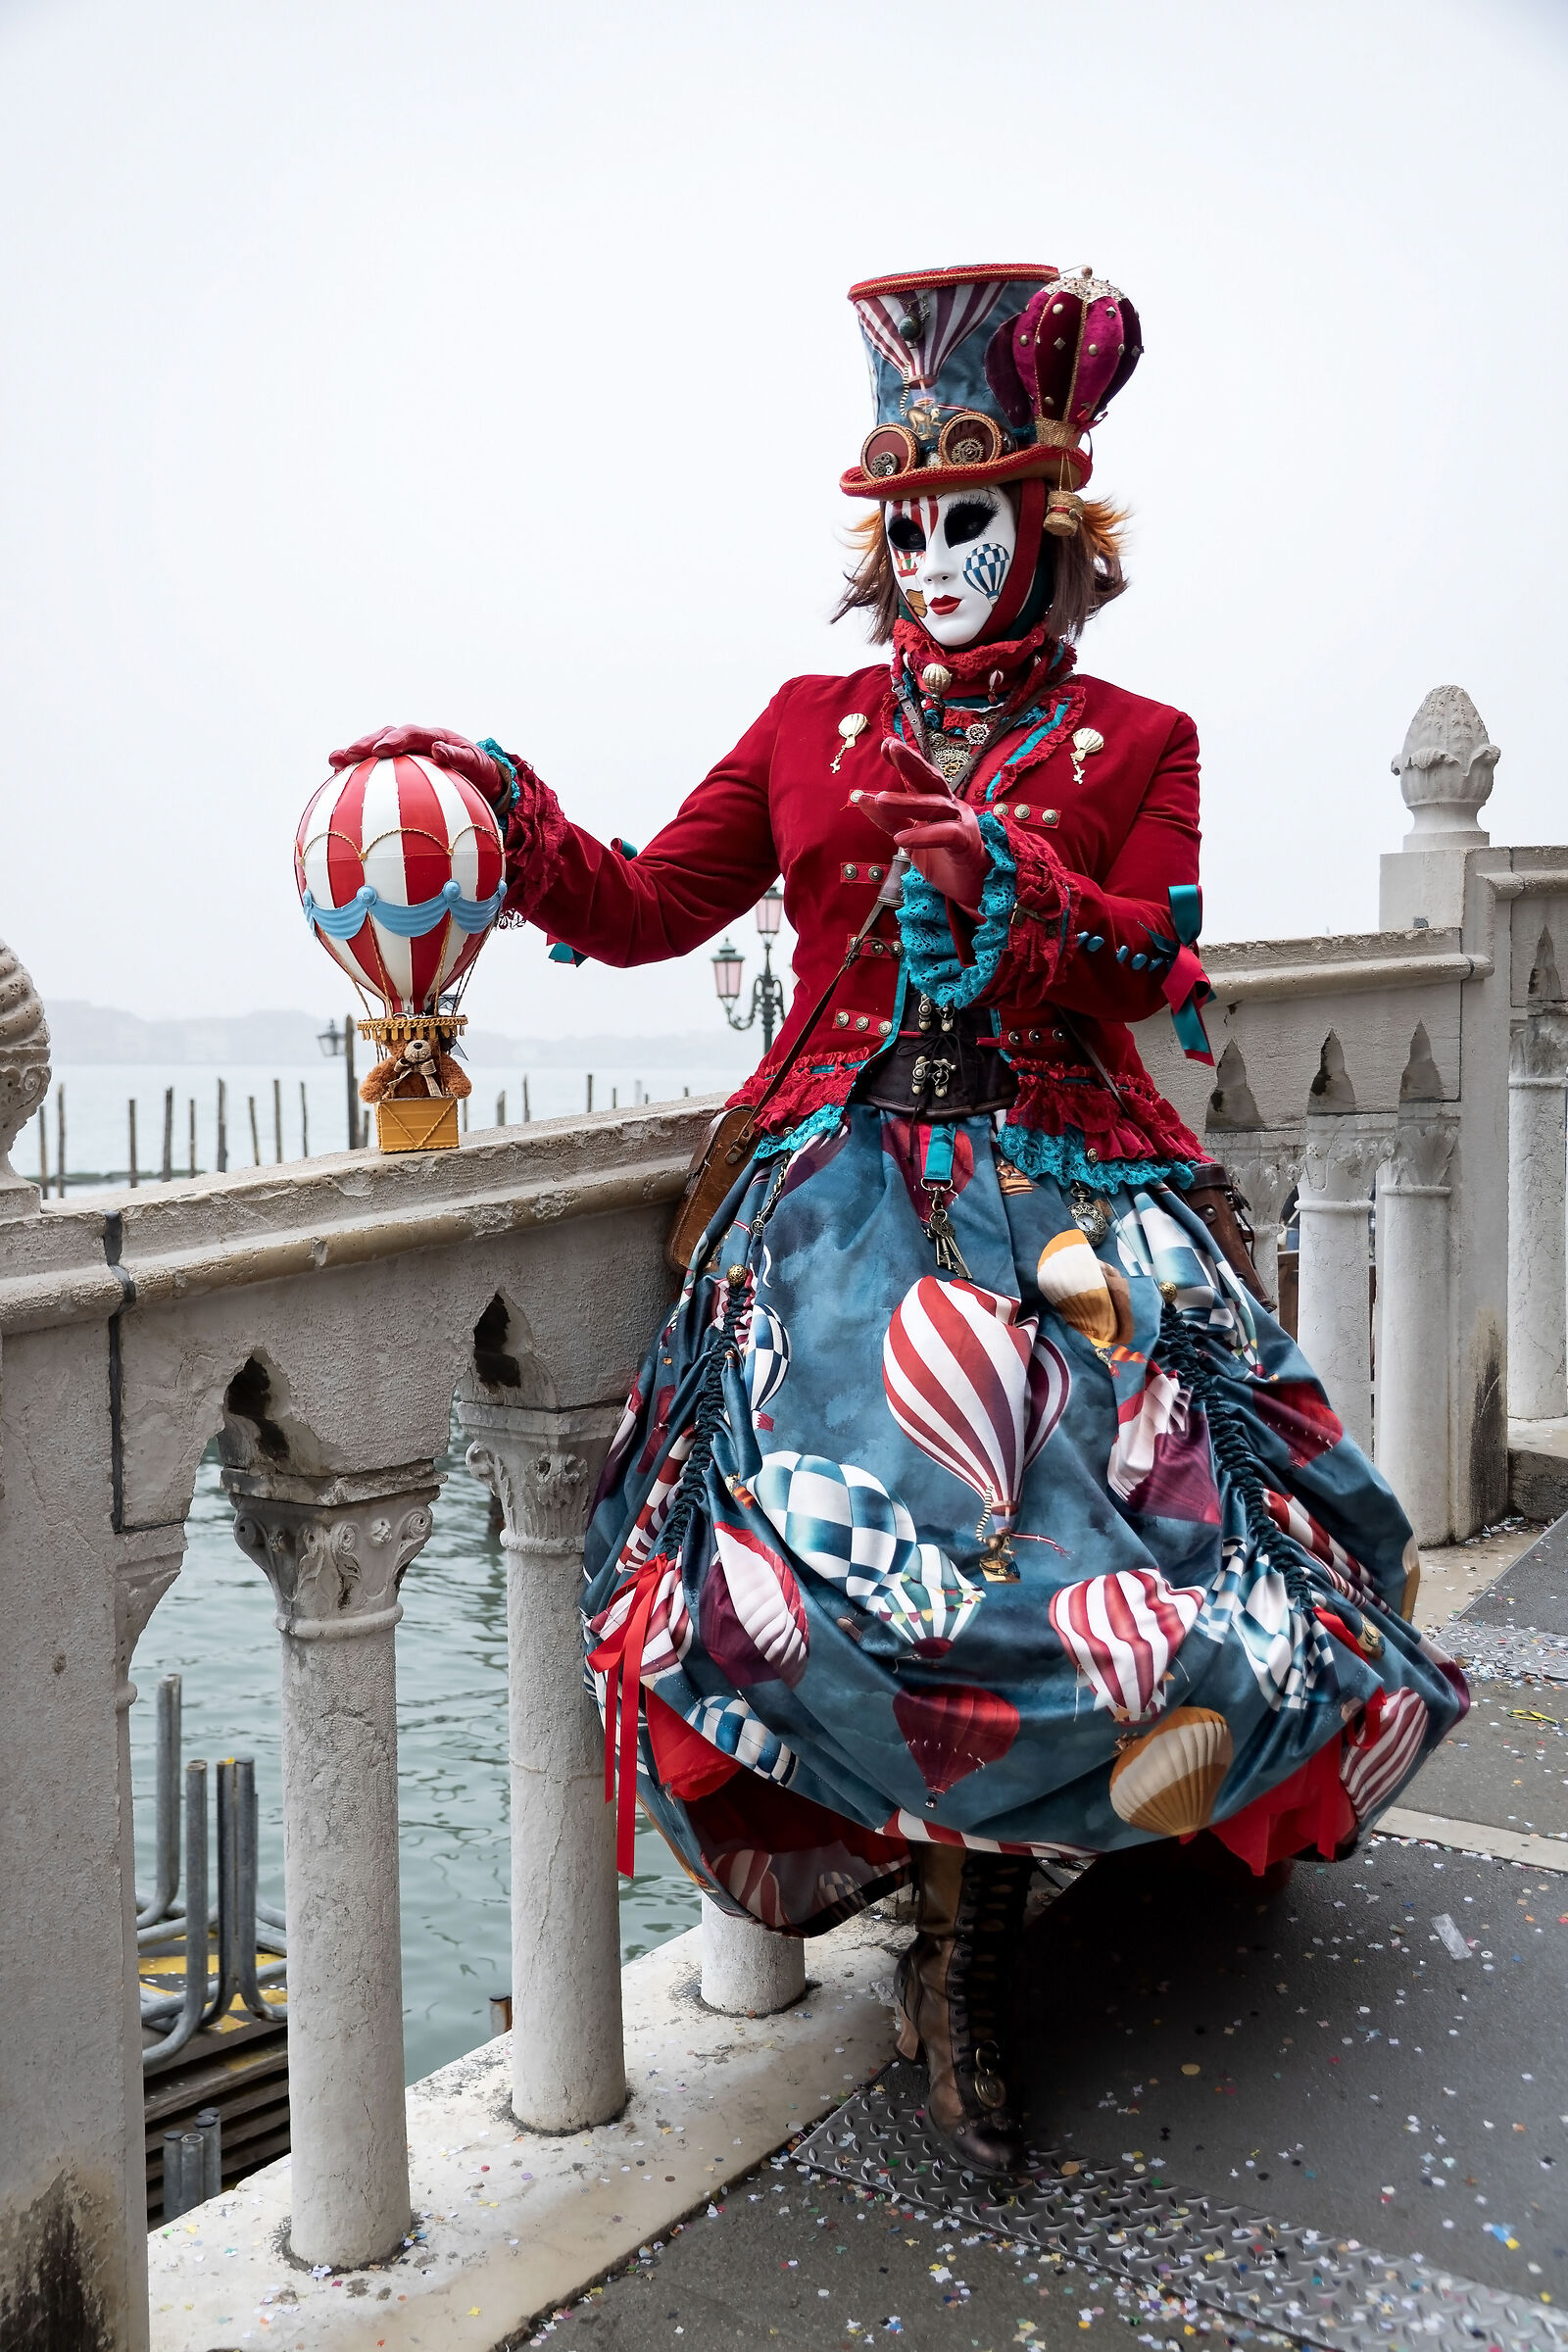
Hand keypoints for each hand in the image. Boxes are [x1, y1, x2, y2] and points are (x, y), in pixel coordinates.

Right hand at [328, 723, 508, 806]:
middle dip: (366, 743)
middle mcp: (417, 740)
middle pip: (386, 735)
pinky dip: (359, 769)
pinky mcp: (400, 765)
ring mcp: (407, 751)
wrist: (482, 775)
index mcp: (435, 737)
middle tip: (348, 754)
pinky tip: (338, 780)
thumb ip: (459, 757)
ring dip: (356, 753)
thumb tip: (440, 750)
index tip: (381, 751)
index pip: (412, 734)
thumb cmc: (480, 771)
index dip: (395, 740)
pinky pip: (377, 765)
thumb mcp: (476, 764)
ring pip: (377, 746)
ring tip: (334, 761)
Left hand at [854, 736, 988, 912]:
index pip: (920, 777)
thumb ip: (890, 819)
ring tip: (879, 799)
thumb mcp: (909, 838)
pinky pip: (946, 835)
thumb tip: (862, 799)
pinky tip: (900, 838)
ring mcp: (961, 823)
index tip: (886, 744)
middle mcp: (951, 807)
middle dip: (912, 762)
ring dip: (906, 802)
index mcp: (937, 803)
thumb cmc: (943, 858)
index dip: (905, 760)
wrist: (972, 888)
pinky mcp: (966, 845)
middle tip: (891, 747)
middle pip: (931, 780)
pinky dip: (923, 836)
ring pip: (935, 806)